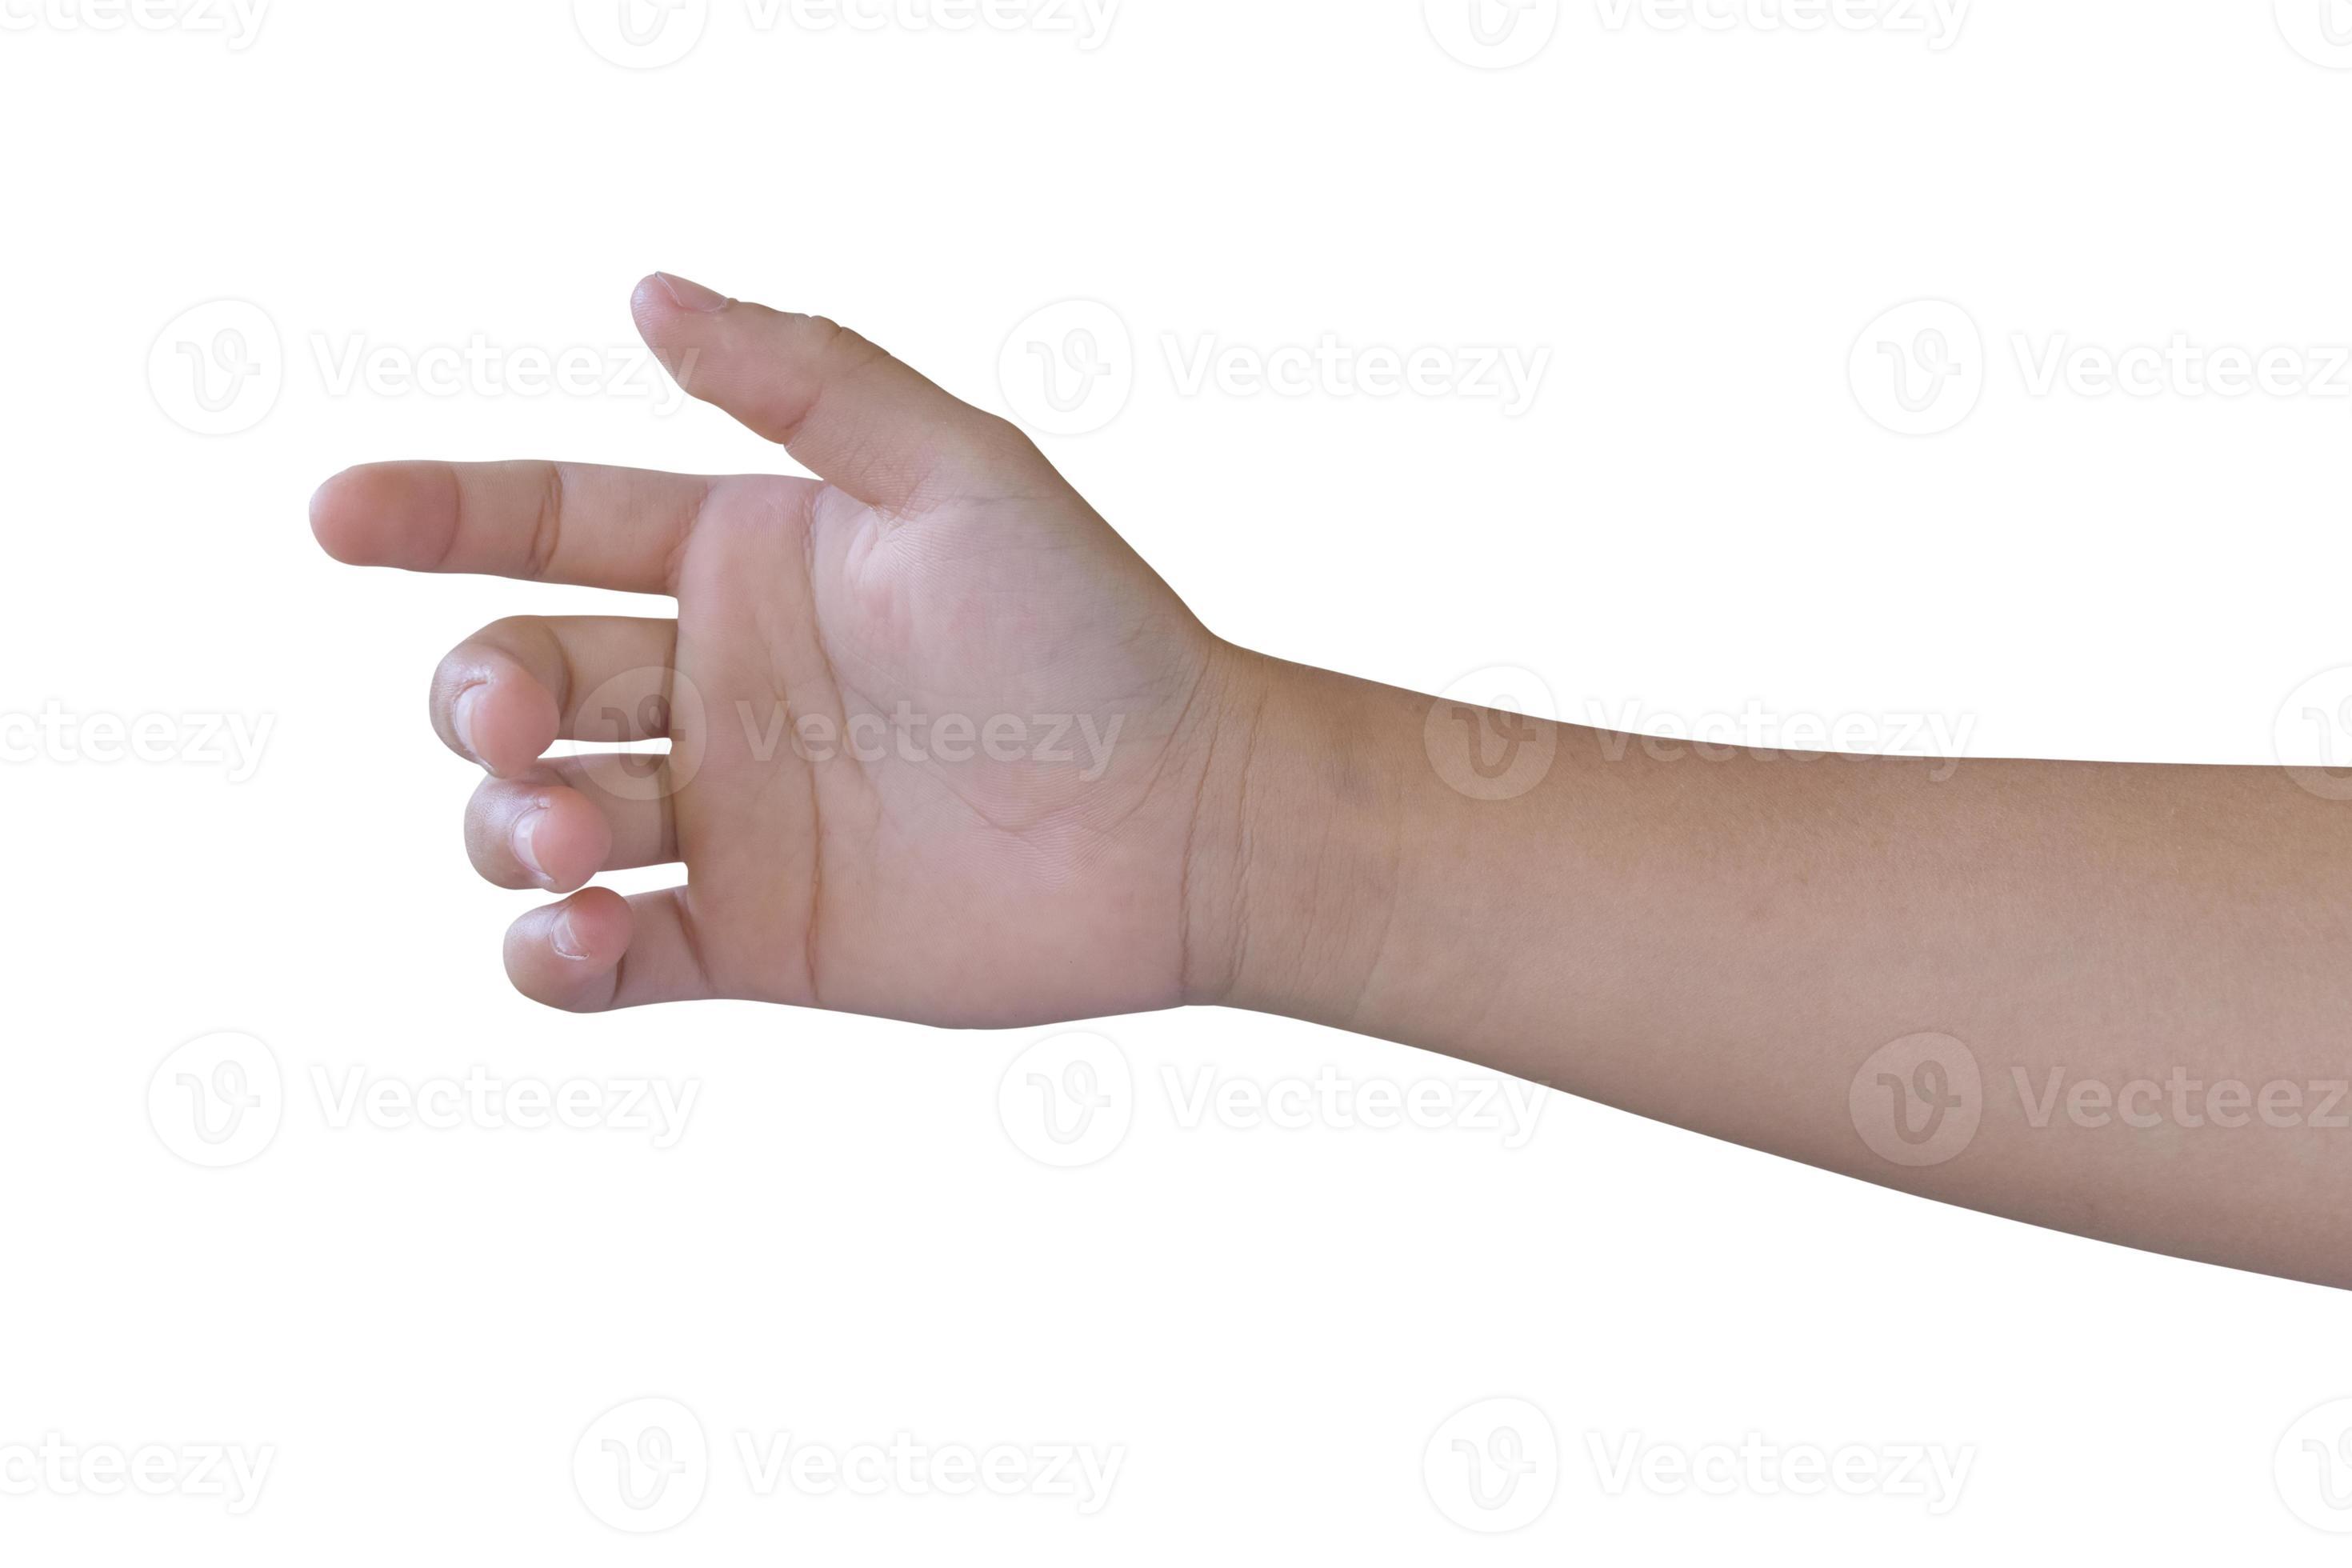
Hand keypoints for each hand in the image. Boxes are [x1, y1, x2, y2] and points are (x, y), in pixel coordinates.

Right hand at [311, 274, 1255, 1022]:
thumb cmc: (1093, 631)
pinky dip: (552, 958)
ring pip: (531, 820)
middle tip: (518, 727)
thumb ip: (806, 385)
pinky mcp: (754, 939)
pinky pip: (607, 957)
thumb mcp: (959, 473)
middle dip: (477, 698)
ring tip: (577, 838)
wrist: (1186, 819)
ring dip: (507, 828)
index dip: (436, 516)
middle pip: (515, 679)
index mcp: (744, 562)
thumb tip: (644, 294)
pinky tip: (570, 941)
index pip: (548, 525)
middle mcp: (716, 687)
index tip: (337, 517)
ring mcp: (728, 818)